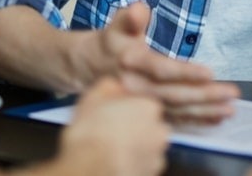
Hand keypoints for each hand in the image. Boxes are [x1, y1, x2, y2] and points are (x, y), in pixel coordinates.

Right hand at [54, 77, 169, 175]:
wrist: (91, 171)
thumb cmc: (92, 135)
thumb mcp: (92, 98)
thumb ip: (110, 86)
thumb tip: (115, 85)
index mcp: (149, 107)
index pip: (143, 101)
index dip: (126, 106)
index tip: (112, 111)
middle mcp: (160, 131)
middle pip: (148, 124)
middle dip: (133, 126)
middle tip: (111, 130)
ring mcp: (157, 156)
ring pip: (146, 147)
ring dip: (134, 146)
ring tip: (110, 149)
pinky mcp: (150, 175)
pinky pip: (141, 165)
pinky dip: (132, 163)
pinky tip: (115, 162)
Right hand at [88, 2, 239, 123]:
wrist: (88, 67)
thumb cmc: (112, 42)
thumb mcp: (118, 24)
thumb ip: (130, 17)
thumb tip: (138, 9)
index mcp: (130, 62)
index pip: (160, 69)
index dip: (185, 73)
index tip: (209, 73)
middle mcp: (135, 87)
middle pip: (173, 94)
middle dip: (204, 95)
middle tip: (231, 93)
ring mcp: (140, 103)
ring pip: (176, 111)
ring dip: (205, 111)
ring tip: (229, 109)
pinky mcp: (146, 113)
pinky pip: (174, 120)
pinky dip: (196, 121)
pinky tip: (216, 119)